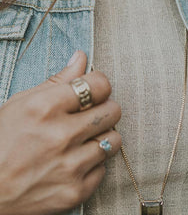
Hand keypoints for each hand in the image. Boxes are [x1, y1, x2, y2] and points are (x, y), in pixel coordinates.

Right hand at [0, 51, 121, 214]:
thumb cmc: (2, 141)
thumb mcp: (22, 103)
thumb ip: (58, 79)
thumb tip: (82, 57)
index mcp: (45, 108)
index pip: (100, 85)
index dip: (100, 84)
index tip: (95, 89)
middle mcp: (60, 135)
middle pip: (113, 111)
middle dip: (105, 109)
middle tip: (91, 114)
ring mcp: (69, 166)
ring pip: (114, 140)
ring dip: (102, 137)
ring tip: (84, 139)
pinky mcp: (75, 192)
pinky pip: (104, 168)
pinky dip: (93, 164)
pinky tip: (75, 162)